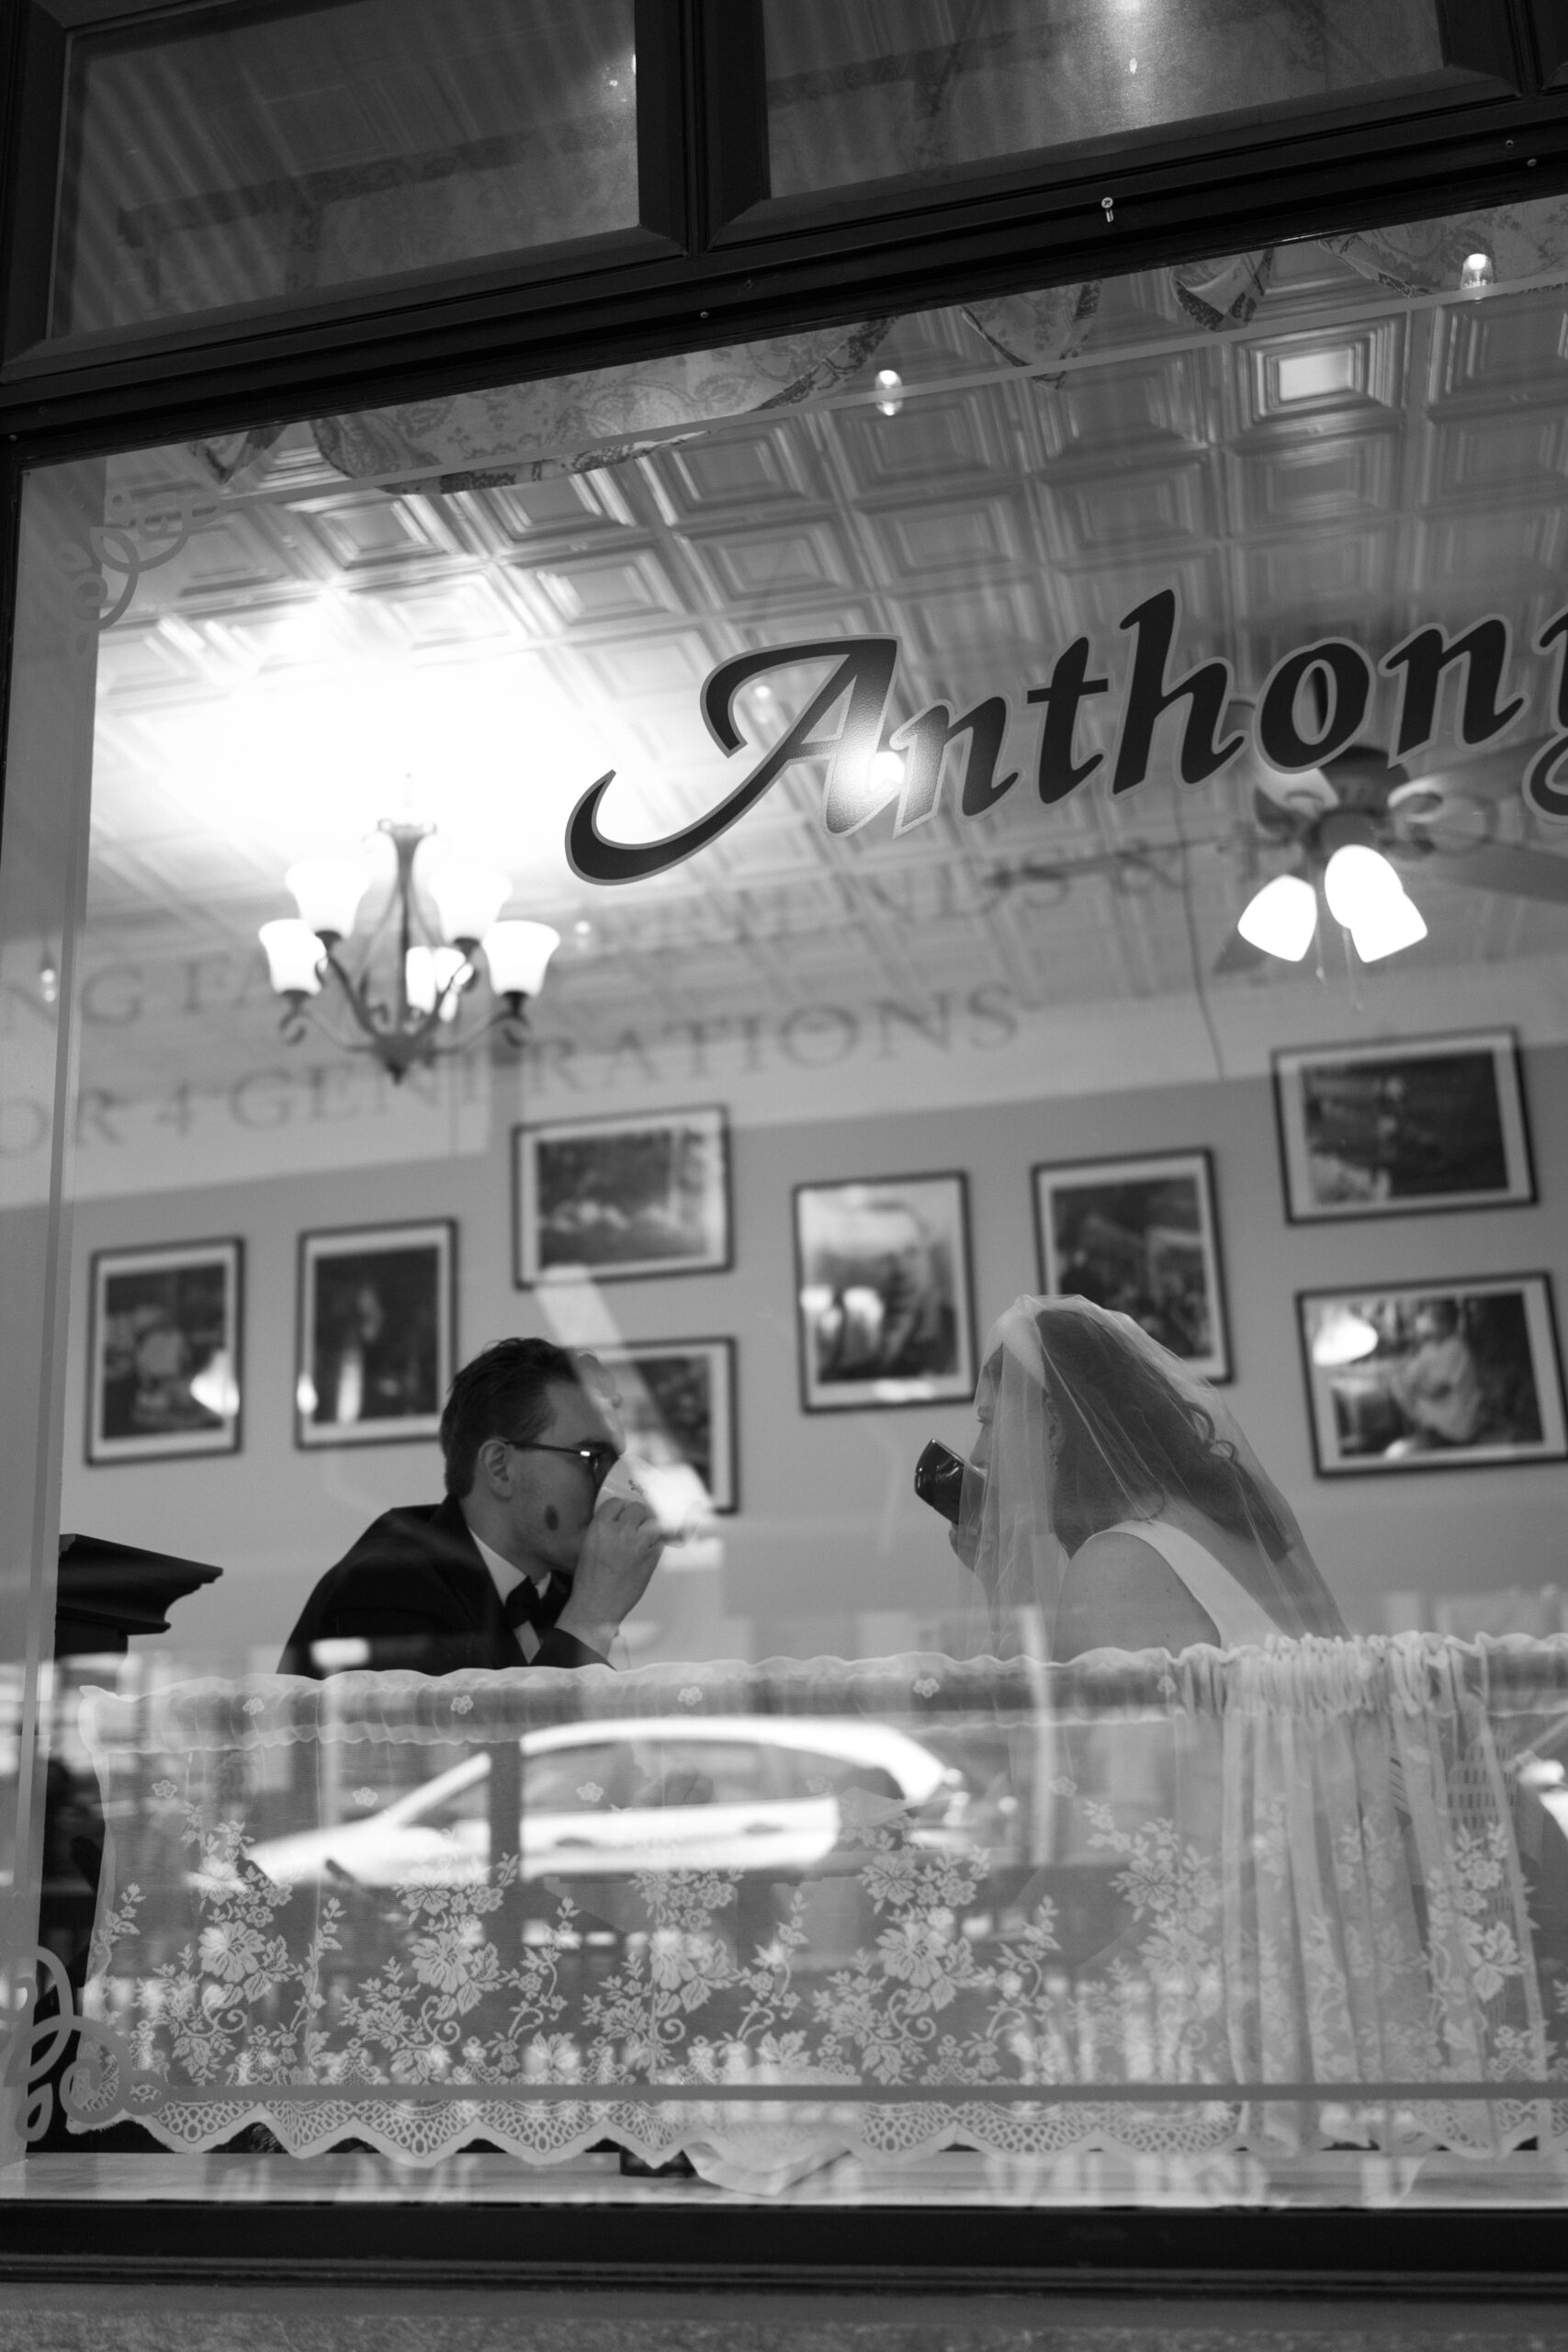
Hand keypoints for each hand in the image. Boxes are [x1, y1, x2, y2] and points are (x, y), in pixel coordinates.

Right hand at [554, 1493, 662, 1656]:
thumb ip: (604, 1531)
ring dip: (650, 1526)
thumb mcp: (588, 1547)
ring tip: (645, 1535)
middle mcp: (621, 1531)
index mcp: (600, 1527)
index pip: (616, 1503)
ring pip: (653, 1522)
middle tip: (636, 1524)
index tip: (622, 1514)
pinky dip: (656, 1542)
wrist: (597, 1605)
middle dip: (637, 1515)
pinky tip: (649, 1549)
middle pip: (638, 1509)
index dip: (620, 1509)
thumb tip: (618, 1522)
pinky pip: (660, 1541)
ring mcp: (638, 1544)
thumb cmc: (589, 1580)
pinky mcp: (651, 1558)